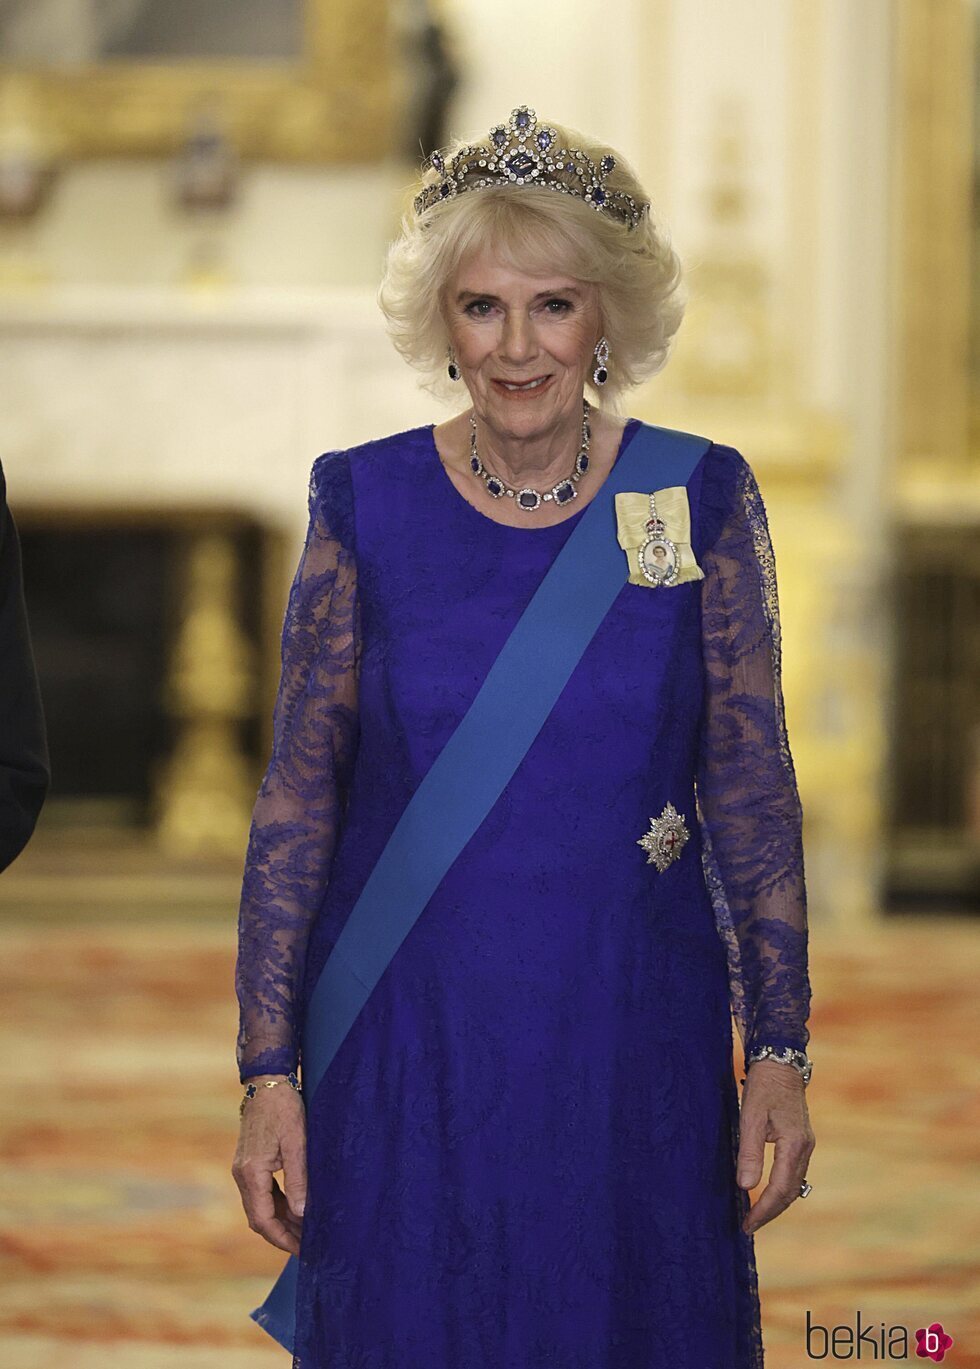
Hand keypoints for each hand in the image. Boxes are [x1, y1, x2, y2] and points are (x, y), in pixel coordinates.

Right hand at [232, 1076, 307, 1255]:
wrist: (267, 1082)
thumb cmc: (284, 1108)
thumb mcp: (297, 1143)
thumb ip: (299, 1180)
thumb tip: (302, 1215)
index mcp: (251, 1173)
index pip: (263, 1219)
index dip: (282, 1238)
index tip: (303, 1250)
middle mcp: (242, 1175)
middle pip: (259, 1218)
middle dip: (282, 1235)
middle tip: (308, 1246)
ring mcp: (243, 1169)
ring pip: (260, 1207)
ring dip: (281, 1221)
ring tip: (305, 1232)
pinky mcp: (249, 1163)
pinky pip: (262, 1193)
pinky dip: (278, 1205)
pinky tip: (295, 1209)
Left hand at [736, 1059, 814, 1235]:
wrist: (781, 1062)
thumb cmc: (764, 1086)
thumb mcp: (750, 1116)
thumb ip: (750, 1152)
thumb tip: (746, 1186)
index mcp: (794, 1145)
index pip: (780, 1189)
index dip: (763, 1210)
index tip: (747, 1224)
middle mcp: (805, 1149)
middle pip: (790, 1192)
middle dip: (770, 1211)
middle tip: (749, 1226)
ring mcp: (806, 1144)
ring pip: (794, 1184)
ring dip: (776, 1201)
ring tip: (756, 1214)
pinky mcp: (801, 1139)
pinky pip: (794, 1172)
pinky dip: (781, 1187)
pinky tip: (768, 1191)